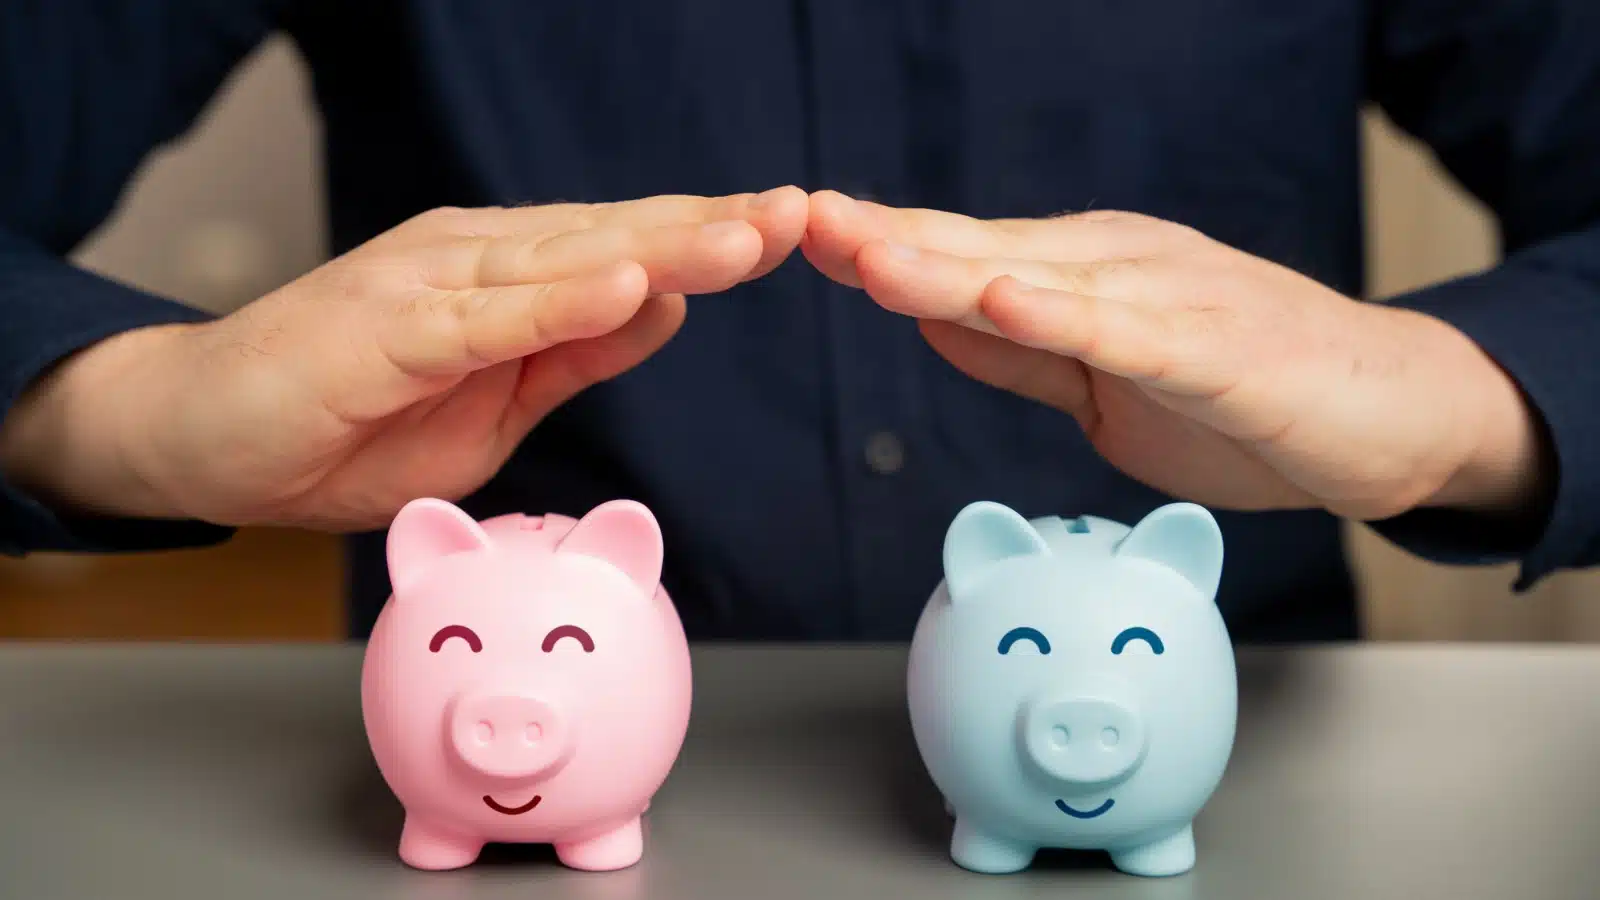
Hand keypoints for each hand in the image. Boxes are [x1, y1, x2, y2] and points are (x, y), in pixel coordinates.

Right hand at [1, 187, 808, 529]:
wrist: (206, 438)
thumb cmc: (344, 421)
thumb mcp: (491, 406)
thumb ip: (571, 355)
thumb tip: (661, 311)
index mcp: (507, 281)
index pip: (626, 252)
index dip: (708, 242)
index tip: (793, 231)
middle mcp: (476, 263)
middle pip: (613, 240)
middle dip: (711, 229)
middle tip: (802, 213)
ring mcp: (429, 287)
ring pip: (566, 262)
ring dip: (661, 248)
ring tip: (748, 236)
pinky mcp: (386, 328)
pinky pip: (488, 318)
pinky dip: (560, 301)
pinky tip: (628, 284)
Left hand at [803, 191, 1548, 521]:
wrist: (1383, 417)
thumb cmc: (1243, 399)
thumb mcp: (1102, 388)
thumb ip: (1021, 354)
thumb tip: (931, 319)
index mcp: (1083, 276)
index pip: (961, 257)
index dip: (880, 247)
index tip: (793, 236)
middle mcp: (1118, 268)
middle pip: (983, 251)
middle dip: (887, 238)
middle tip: (797, 219)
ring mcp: (1170, 300)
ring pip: (1042, 280)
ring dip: (950, 266)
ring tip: (866, 254)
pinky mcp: (1221, 349)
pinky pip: (1132, 332)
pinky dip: (1067, 316)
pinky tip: (1006, 299)